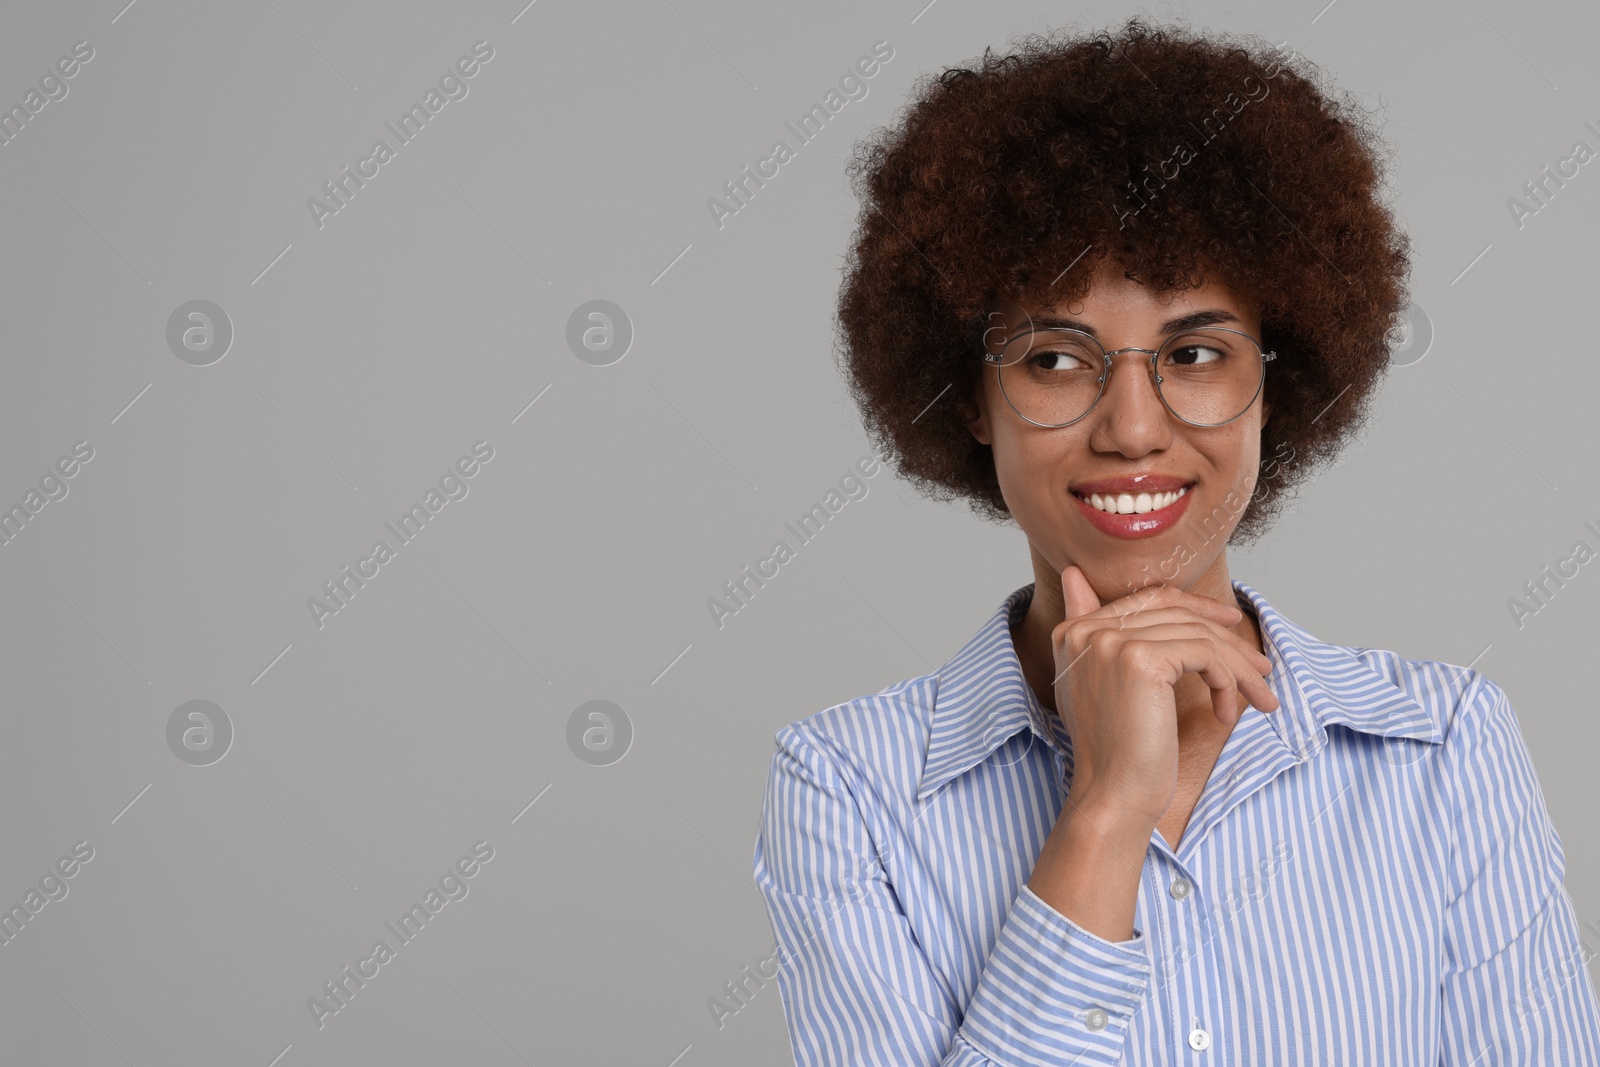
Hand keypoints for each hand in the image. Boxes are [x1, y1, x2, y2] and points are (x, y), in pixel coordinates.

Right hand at [1051, 565, 1279, 828]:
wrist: (1113, 796)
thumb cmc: (1115, 752)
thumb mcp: (1098, 683)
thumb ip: (1094, 632)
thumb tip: (1075, 573)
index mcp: (1073, 632)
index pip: (1146, 600)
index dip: (1195, 608)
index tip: (1231, 624)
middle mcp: (1086, 631)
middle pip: (1177, 615)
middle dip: (1227, 640)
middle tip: (1260, 667)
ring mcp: (1112, 643)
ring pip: (1198, 636)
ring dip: (1238, 668)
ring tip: (1261, 697)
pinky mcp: (1141, 659)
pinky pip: (1205, 655)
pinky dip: (1227, 683)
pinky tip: (1226, 714)